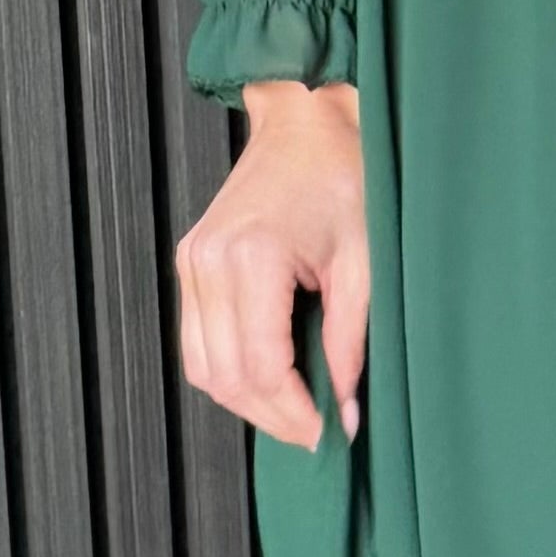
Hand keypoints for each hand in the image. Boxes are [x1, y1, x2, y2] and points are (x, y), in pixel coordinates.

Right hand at [174, 79, 368, 450]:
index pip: (262, 367)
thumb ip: (351, 338)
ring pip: (202, 368)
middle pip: (225, 377)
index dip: (296, 413)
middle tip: (320, 435)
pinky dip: (231, 370)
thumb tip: (347, 405)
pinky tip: (273, 378)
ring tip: (298, 412)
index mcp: (250, 256)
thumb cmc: (343, 173)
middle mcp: (207, 262)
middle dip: (273, 417)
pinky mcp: (190, 263)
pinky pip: (199, 341)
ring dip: (248, 401)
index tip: (331, 434)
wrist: (308, 121)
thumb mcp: (365, 261)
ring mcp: (191, 262)